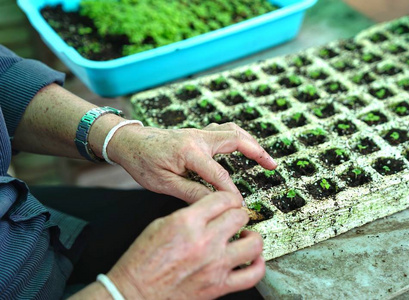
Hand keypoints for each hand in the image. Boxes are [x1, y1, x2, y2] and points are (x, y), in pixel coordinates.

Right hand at [107, 192, 264, 299]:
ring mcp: (214, 265)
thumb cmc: (142, 262)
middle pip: (239, 216)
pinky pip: (252, 275)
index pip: (221, 199)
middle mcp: (204, 242)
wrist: (134, 293)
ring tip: (246, 237)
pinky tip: (253, 260)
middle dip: (239, 213)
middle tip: (236, 217)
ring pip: (253, 243)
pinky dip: (258, 266)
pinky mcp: (218, 286)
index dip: (228, 197)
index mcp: (187, 223)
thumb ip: (189, 215)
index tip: (229, 201)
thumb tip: (208, 211)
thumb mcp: (161, 225)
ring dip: (252, 237)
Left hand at [108, 122, 276, 202]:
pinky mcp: (197, 133)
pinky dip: (237, 136)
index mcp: (189, 152)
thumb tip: (214, 203)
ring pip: (232, 131)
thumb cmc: (142, 163)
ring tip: (263, 155)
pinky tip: (241, 144)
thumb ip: (191, 193)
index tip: (240, 206)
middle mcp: (198, 138)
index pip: (219, 175)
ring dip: (250, 141)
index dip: (232, 193)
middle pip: (236, 141)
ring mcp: (198, 132)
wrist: (129, 141)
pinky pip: (223, 130)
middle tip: (272, 166)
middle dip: (257, 153)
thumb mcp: (163, 183)